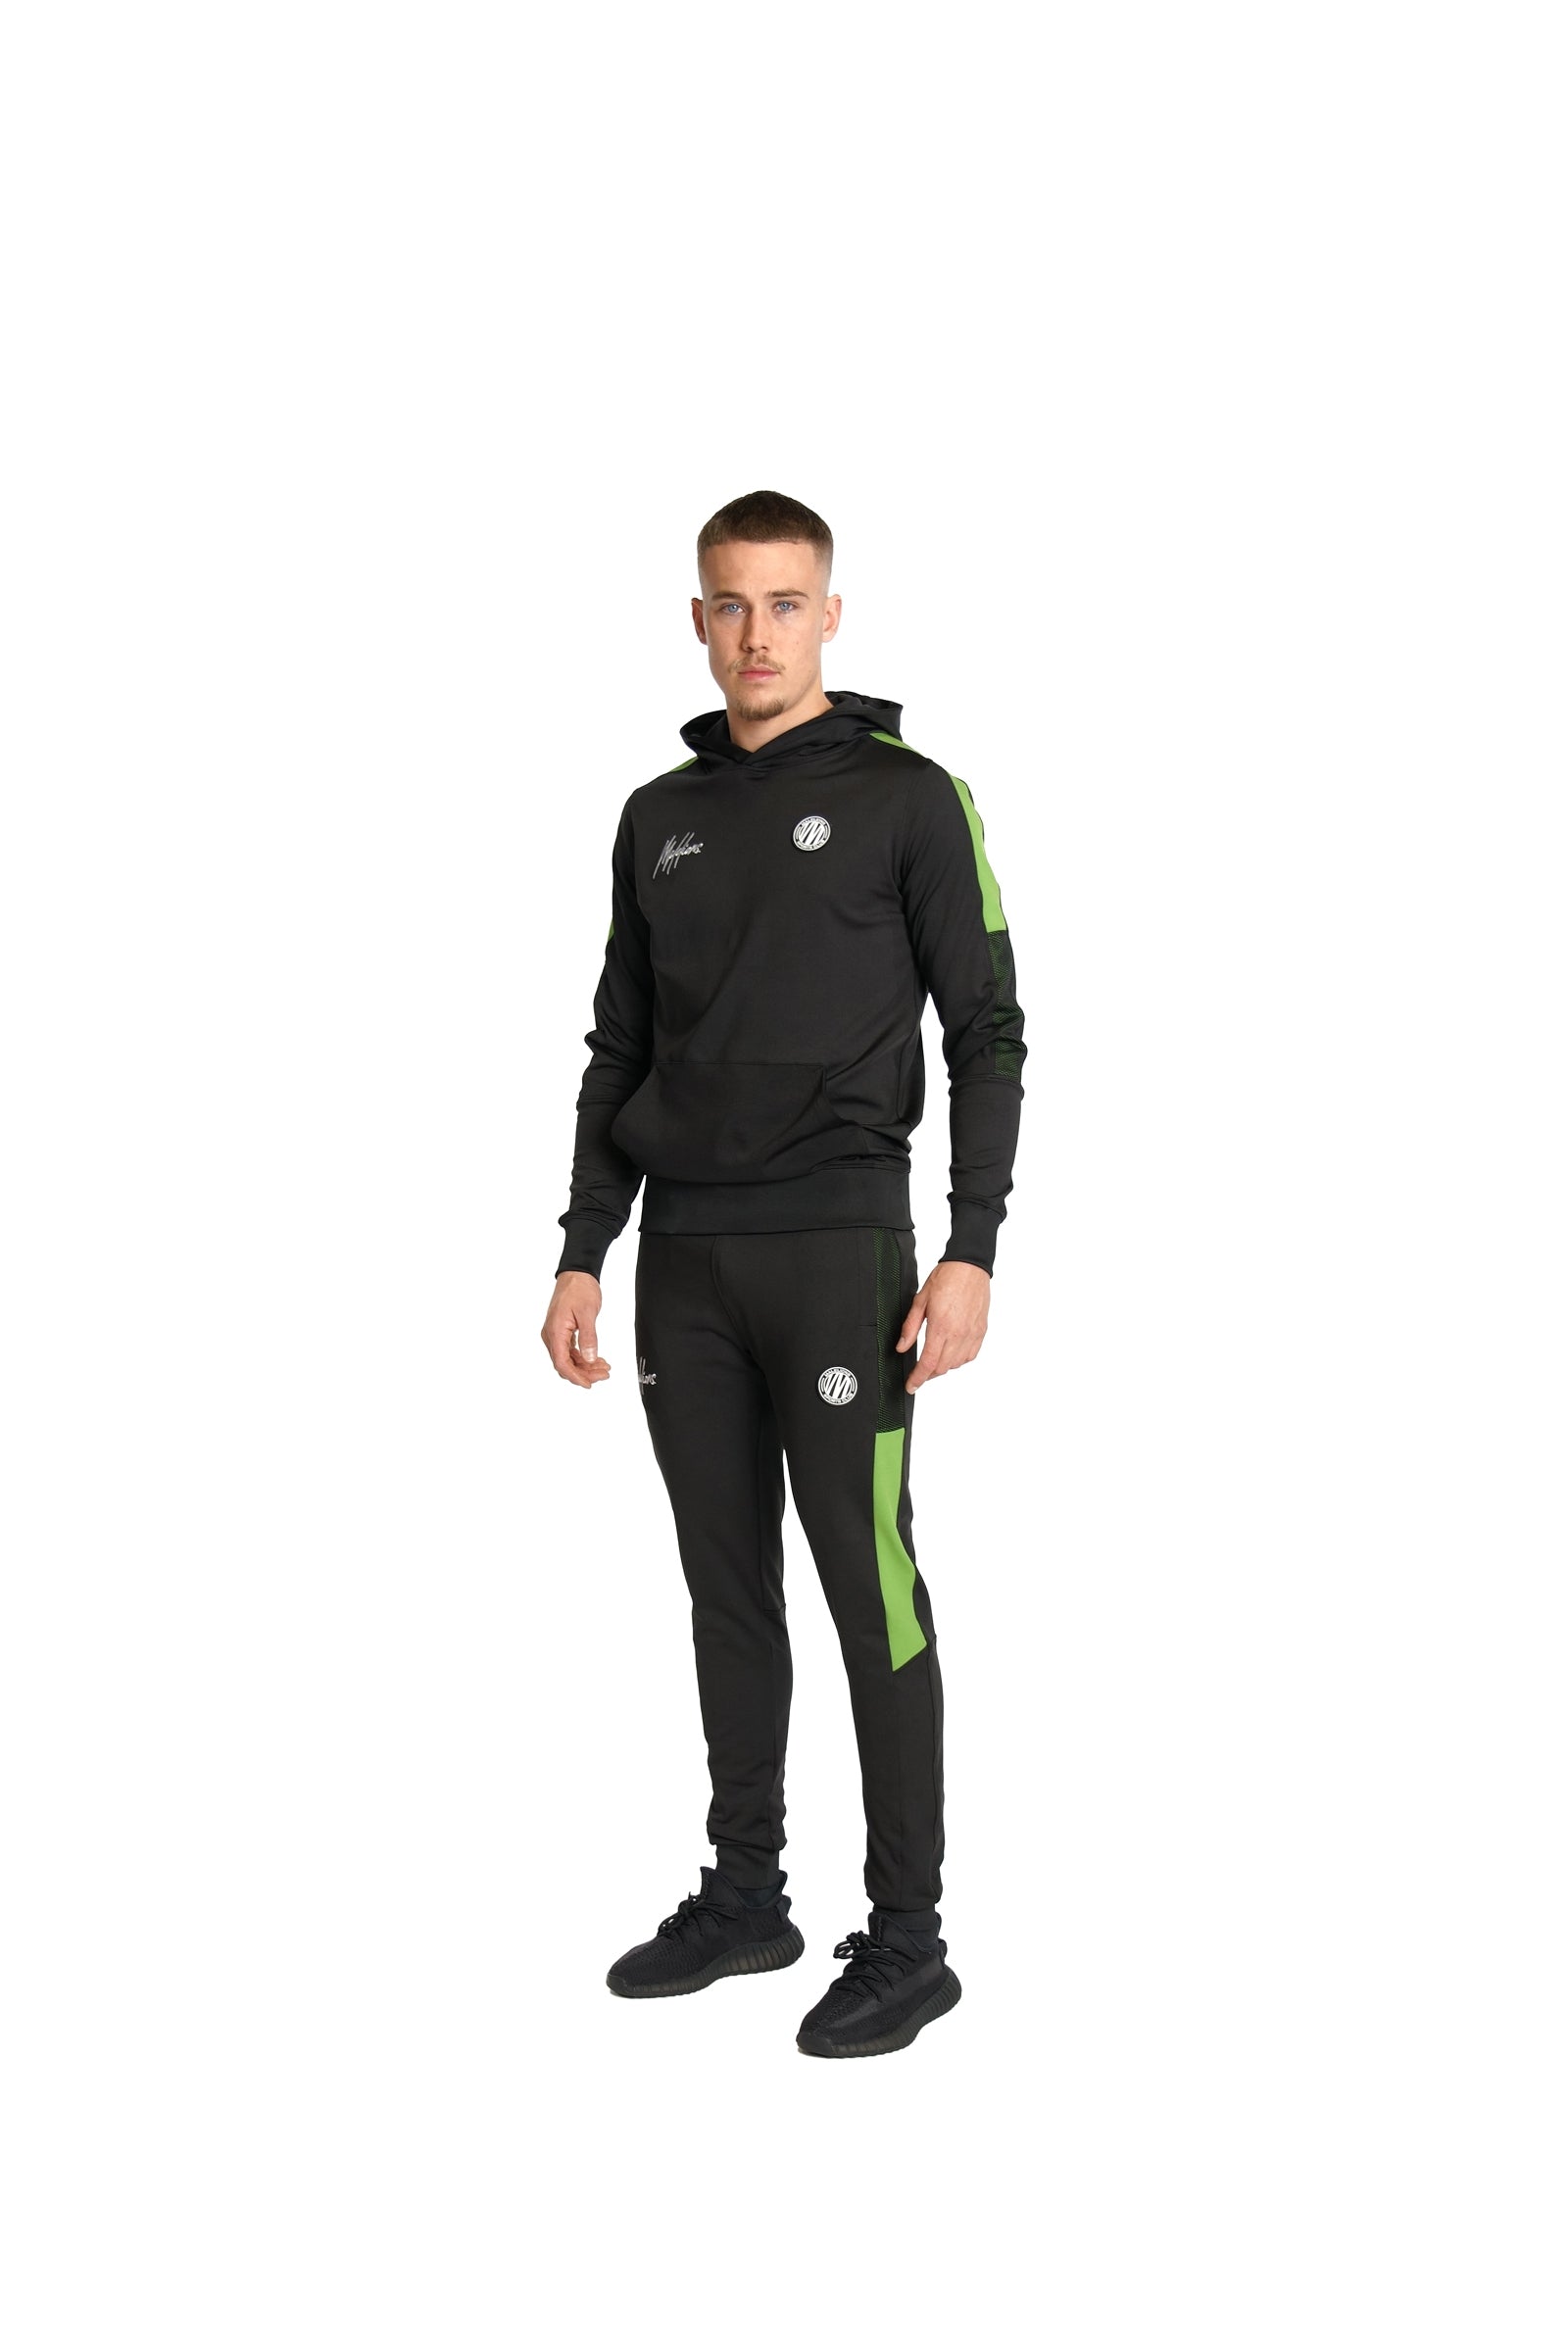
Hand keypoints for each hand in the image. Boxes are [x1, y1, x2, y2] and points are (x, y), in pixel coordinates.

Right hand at [541, 1272, 609, 1388]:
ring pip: (568, 1359)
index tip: (590, 1383)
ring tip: (604, 1367)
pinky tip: (596, 1358)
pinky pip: (570, 1351)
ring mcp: (556, 1334)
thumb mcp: (587, 1313)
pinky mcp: (562, 1332)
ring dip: (585, 1366)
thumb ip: (589, 1337)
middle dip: (584, 1372)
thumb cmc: (580, 1289)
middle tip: (605, 1373)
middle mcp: (551, 1335)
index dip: (576, 1377)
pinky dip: (583, 1357)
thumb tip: (589, 1358)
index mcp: (555, 1332)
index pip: (562, 1363)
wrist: (576, 1273)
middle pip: (565, 1364)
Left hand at [896, 1260, 990, 1392]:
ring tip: (934, 1360)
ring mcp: (972, 1334)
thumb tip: (901, 1347)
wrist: (969, 1267)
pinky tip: (951, 1353)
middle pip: (942, 1367)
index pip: (928, 1363)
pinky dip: (959, 1360)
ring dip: (943, 1367)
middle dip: (928, 1374)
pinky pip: (970, 1355)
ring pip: (957, 1364)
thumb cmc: (945, 1279)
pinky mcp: (981, 1331)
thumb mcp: (920, 1301)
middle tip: (919, 1371)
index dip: (918, 1378)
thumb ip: (910, 1328)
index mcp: (941, 1327)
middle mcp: (959, 1334)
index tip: (911, 1386)